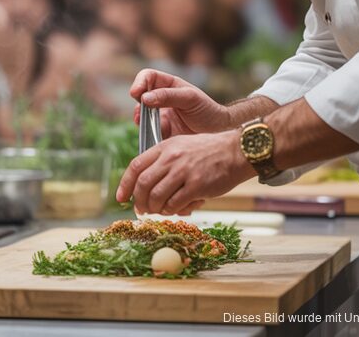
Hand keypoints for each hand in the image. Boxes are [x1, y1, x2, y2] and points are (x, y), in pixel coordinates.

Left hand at [116, 130, 250, 214]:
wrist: (237, 151)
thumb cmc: (209, 152)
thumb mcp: (181, 146)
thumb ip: (163, 161)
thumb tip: (146, 186)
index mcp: (165, 147)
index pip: (135, 166)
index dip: (125, 184)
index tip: (121, 197)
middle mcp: (171, 158)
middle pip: (142, 184)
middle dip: (138, 201)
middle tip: (141, 209)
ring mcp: (183, 171)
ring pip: (156, 196)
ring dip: (154, 208)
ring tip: (158, 211)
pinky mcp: (196, 185)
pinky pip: (174, 204)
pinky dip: (171, 211)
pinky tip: (176, 210)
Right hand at [129, 69, 234, 136]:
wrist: (219, 133)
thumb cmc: (208, 110)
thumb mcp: (190, 98)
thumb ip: (167, 96)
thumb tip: (144, 98)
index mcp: (169, 84)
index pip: (148, 77)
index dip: (139, 82)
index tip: (136, 94)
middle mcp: (162, 98)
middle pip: (140, 97)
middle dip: (138, 105)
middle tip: (140, 114)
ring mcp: (160, 115)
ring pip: (142, 116)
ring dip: (142, 120)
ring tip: (147, 125)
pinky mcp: (162, 131)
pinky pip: (149, 132)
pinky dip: (150, 134)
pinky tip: (158, 135)